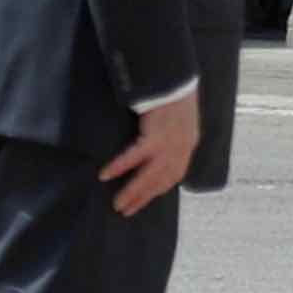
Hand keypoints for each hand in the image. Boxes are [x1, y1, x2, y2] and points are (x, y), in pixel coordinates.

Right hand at [99, 92, 199, 216]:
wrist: (176, 81)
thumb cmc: (174, 98)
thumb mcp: (180, 122)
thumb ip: (173, 138)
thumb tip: (159, 151)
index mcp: (186, 146)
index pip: (173, 176)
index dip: (158, 190)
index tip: (144, 201)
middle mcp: (181, 149)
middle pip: (161, 180)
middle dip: (143, 198)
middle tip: (126, 211)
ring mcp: (170, 144)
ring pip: (150, 175)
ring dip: (133, 191)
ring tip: (118, 203)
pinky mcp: (156, 135)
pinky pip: (136, 155)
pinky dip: (121, 166)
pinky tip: (106, 175)